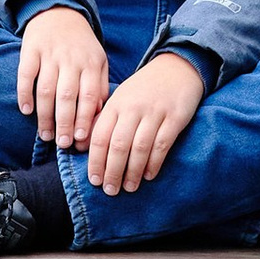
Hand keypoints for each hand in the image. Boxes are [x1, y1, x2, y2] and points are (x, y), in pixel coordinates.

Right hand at [17, 3, 109, 151]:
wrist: (58, 12)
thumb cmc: (81, 45)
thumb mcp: (99, 61)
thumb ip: (101, 86)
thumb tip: (98, 116)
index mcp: (91, 64)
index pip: (89, 96)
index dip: (85, 119)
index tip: (80, 140)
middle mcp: (71, 60)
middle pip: (67, 96)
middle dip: (65, 123)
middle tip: (62, 144)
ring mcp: (50, 54)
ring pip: (46, 89)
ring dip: (44, 115)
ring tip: (45, 134)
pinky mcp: (30, 50)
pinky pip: (26, 75)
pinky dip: (24, 94)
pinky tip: (26, 110)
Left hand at [85, 52, 204, 196]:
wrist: (177, 68)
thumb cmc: (144, 89)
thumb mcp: (121, 99)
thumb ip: (104, 120)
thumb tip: (83, 146)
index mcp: (115, 104)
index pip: (100, 135)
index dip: (95, 160)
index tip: (93, 180)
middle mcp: (132, 108)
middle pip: (118, 144)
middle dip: (112, 171)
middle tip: (109, 190)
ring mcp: (154, 112)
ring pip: (139, 147)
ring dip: (132, 171)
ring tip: (129, 187)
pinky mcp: (175, 117)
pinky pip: (162, 144)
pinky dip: (154, 162)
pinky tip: (149, 175)